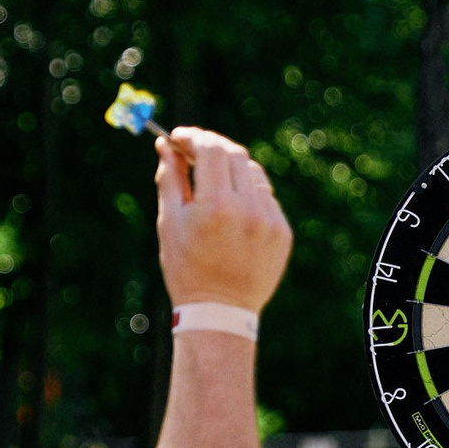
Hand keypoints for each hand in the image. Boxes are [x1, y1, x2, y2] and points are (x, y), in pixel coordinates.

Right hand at [154, 127, 292, 311]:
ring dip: (231, 169)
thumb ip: (170, 179)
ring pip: (253, 173)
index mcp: (216, 206)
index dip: (193, 137)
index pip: (211, 149)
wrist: (220, 311)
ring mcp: (270, 220)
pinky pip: (266, 197)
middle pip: (234, 154)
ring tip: (212, 183)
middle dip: (212, 147)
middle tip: (194, 151)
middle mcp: (248, 209)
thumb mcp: (170, 223)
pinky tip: (232, 210)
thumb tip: (166, 146)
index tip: (179, 137)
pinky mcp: (283, 232)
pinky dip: (248, 193)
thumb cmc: (186, 268)